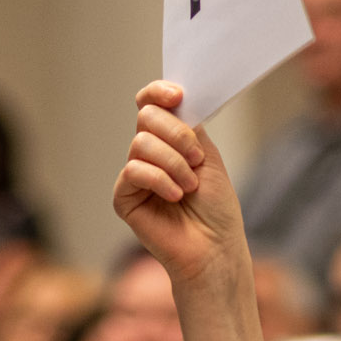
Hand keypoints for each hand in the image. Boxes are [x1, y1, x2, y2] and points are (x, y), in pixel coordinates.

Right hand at [113, 83, 246, 284]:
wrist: (214, 247)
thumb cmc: (216, 208)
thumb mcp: (208, 156)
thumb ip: (189, 127)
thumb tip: (173, 99)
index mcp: (169, 140)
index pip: (151, 103)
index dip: (158, 93)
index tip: (177, 96)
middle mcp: (149, 154)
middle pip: (146, 117)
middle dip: (177, 134)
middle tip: (196, 159)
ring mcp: (135, 175)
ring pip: (141, 143)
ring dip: (173, 163)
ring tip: (190, 187)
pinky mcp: (124, 198)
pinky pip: (134, 171)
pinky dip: (160, 180)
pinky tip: (176, 196)